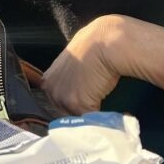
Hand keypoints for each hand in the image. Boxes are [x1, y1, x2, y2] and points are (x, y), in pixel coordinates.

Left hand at [42, 15, 163, 114]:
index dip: (73, 106)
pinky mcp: (77, 104)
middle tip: (97, 110)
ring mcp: (62, 97)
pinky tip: (114, 115)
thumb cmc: (95, 46)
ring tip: (105, 112)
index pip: (57, 103)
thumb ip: (69, 78)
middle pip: (64, 113)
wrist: (107, 42)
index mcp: (48, 80)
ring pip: (77, 119)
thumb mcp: (73, 62)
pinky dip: (103, 121)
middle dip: (80, 114)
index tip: (87, 105)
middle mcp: (51, 89)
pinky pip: (90, 122)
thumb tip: (79, 88)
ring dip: (91, 119)